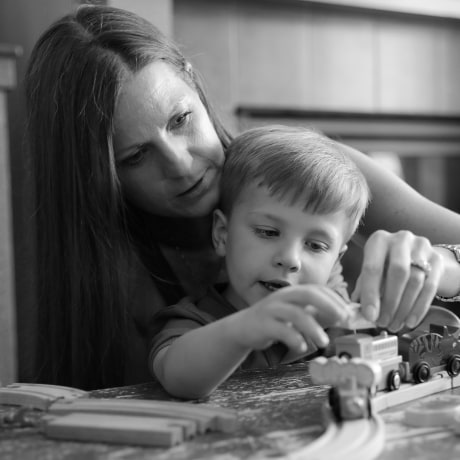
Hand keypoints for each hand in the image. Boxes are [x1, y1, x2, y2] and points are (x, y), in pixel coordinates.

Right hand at [229, 284, 349, 353]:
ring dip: (313, 327)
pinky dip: (293, 338)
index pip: (317, 289)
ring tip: (324, 342)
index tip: (348, 313)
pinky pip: (280, 330)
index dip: (334, 299)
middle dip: (327, 305)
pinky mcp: (262, 324)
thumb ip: (317, 315)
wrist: (243, 328)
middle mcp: (282, 297)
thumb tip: (344, 316)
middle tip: (342, 320)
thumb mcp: (297, 316)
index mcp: (292, 293)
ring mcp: (271, 309)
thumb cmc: (274, 322)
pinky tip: (302, 346)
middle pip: (307, 294)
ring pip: (295, 313)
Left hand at [351, 230, 443, 330]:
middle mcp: (401, 239)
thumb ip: (364, 287)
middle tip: (383, 323)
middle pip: (398, 272)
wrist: (416, 254)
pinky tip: (410, 321)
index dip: (370, 293)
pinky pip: (430, 287)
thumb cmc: (386, 264)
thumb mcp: (372, 269)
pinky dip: (419, 307)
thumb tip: (357, 311)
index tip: (369, 315)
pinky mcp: (437, 259)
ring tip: (394, 325)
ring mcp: (421, 248)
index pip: (373, 268)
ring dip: (403, 308)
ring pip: (415, 281)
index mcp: (378, 240)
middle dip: (390, 302)